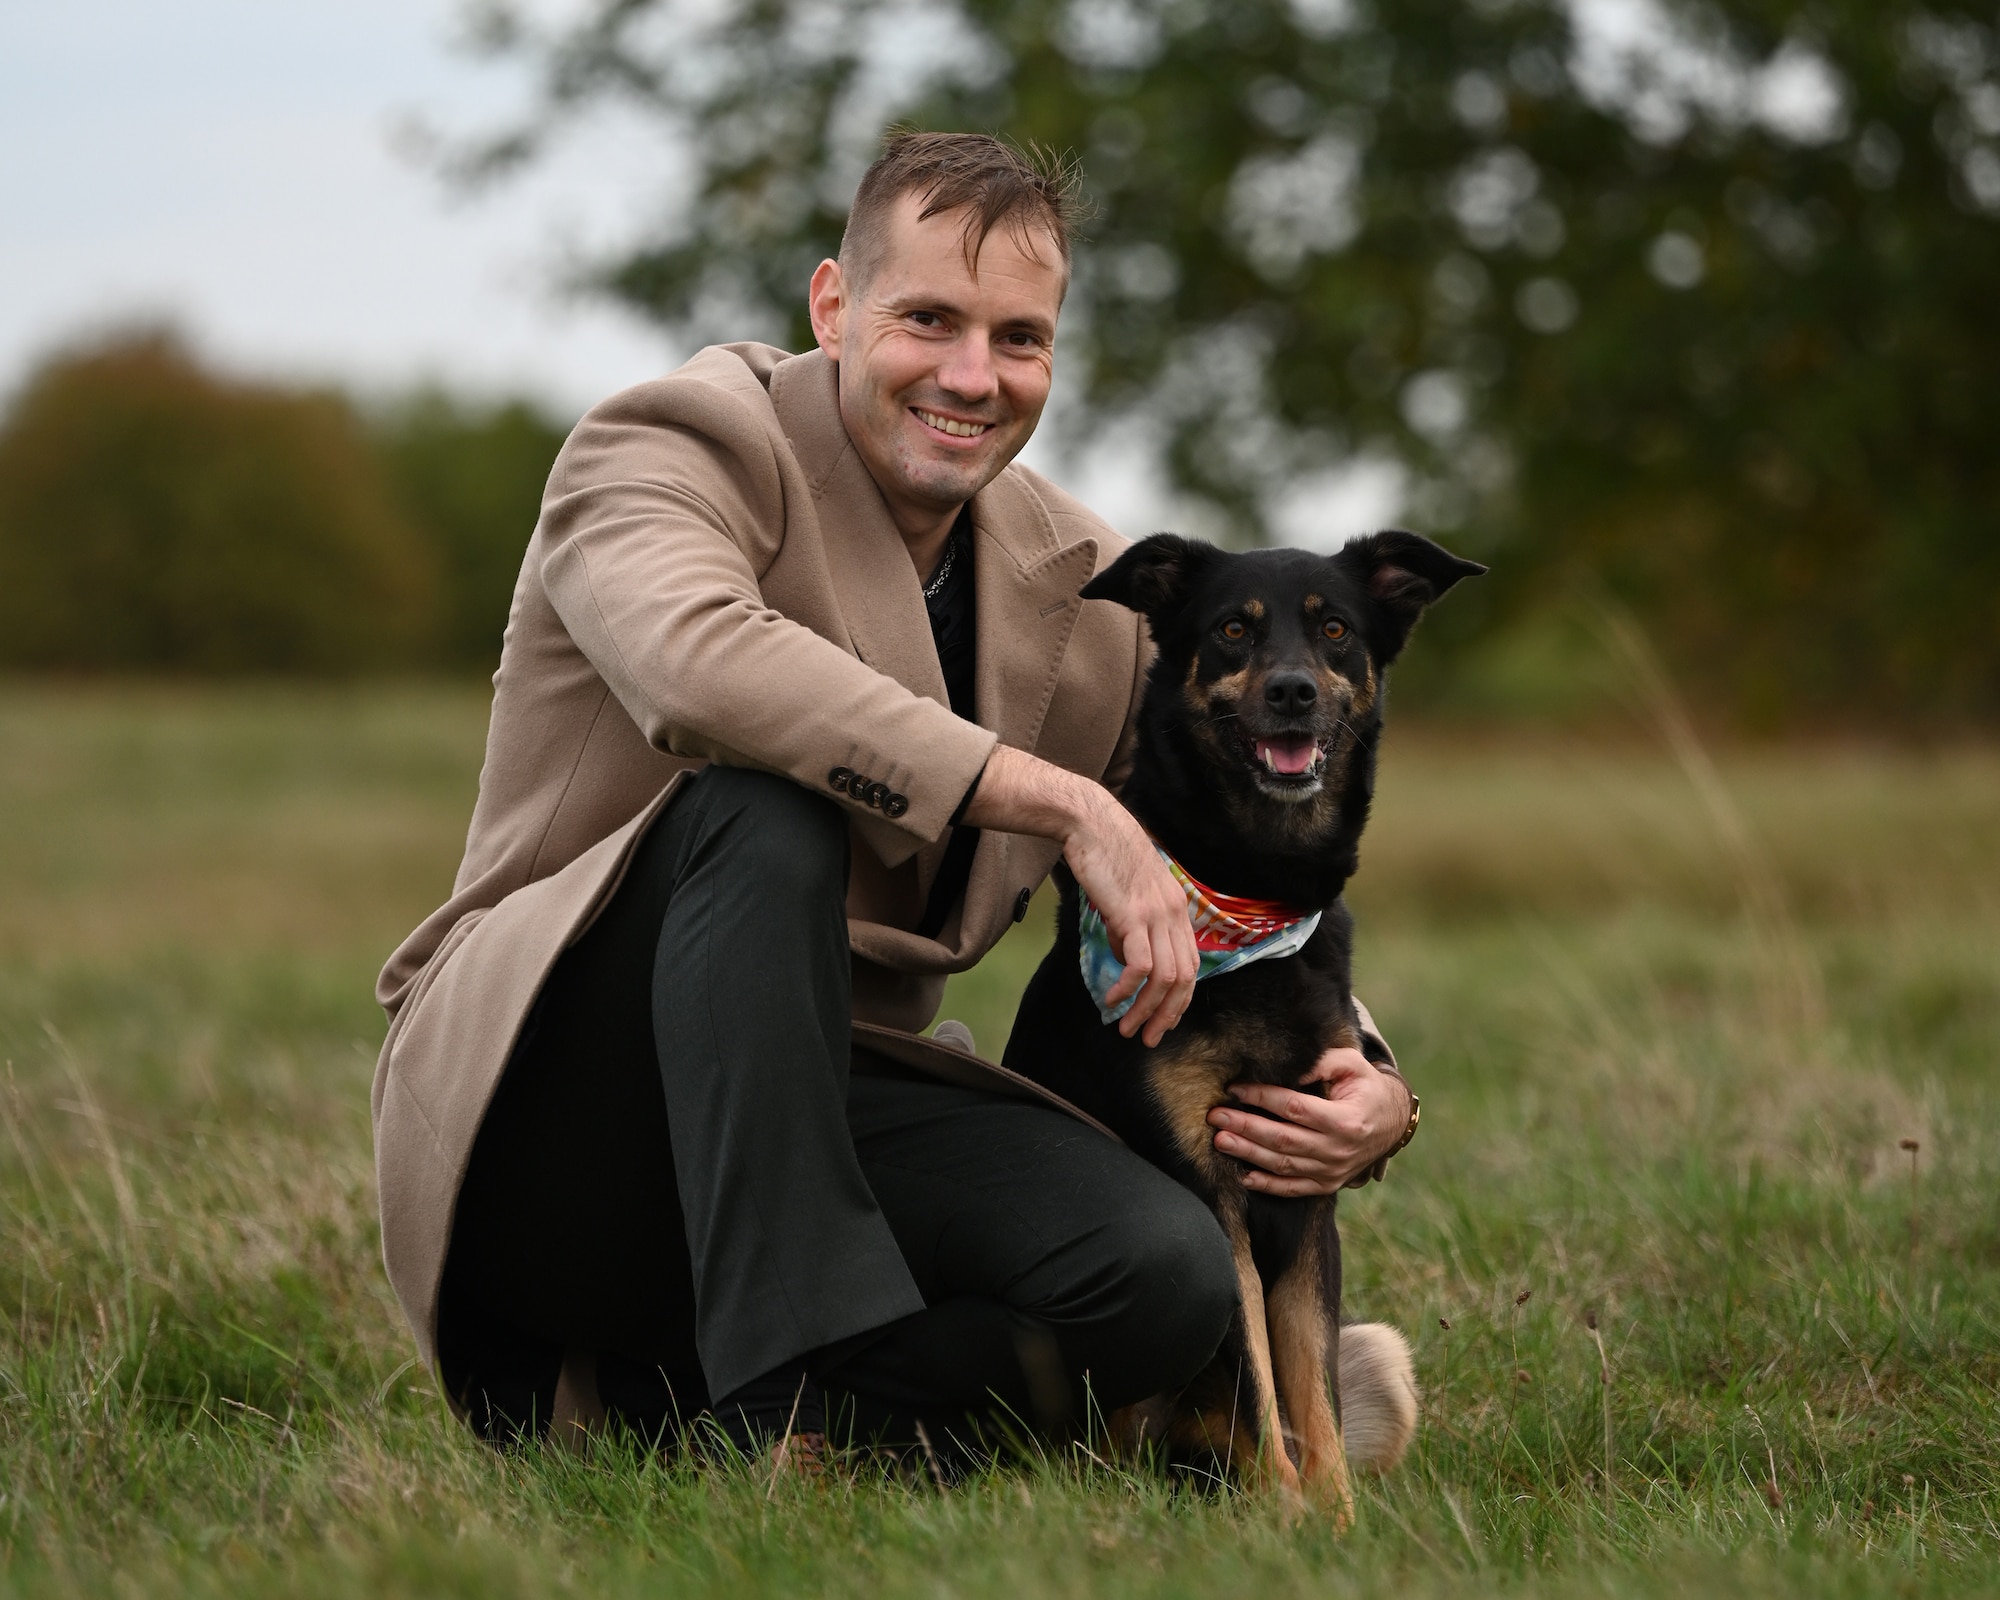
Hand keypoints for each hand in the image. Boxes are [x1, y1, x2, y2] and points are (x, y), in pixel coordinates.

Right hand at [961, 746, 1195, 1045]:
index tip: (1160, 1022)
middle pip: (1183, 979)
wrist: (1092, 822)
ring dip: (1145, 1010)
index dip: (1178, 1001)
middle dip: (1165, 1016)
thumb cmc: (1105, 855)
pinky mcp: (1133, 913)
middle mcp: (1175, 914)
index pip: (1191, 967)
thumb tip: (1129, 963)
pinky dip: (1127, 989)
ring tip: (1125, 1027)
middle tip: (1146, 1038)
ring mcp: (1157, 914)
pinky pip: (1139, 965)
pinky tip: (1110, 999)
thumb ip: (1134, 928)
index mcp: (1178, 910)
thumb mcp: (1129, 895)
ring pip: (1163, 978)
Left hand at [1206, 1046, 1412, 1195]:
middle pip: (1282, 1139)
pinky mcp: (1327, 1184)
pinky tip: (1243, 1176)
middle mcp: (1338, 1150)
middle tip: (1216, 1117)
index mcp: (1346, 1120)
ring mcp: (1333, 1171)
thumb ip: (1320, 1062)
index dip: (1262, 1097)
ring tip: (1220, 1141)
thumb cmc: (1367, 1087)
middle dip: (1245, 1127)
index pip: (1294, 1107)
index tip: (1235, 1088)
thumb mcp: (1351, 1066)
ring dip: (1248, 1154)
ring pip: (1283, 1164)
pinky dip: (1267, 1185)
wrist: (1393, 1122)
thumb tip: (1288, 1065)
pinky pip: (1293, 1189)